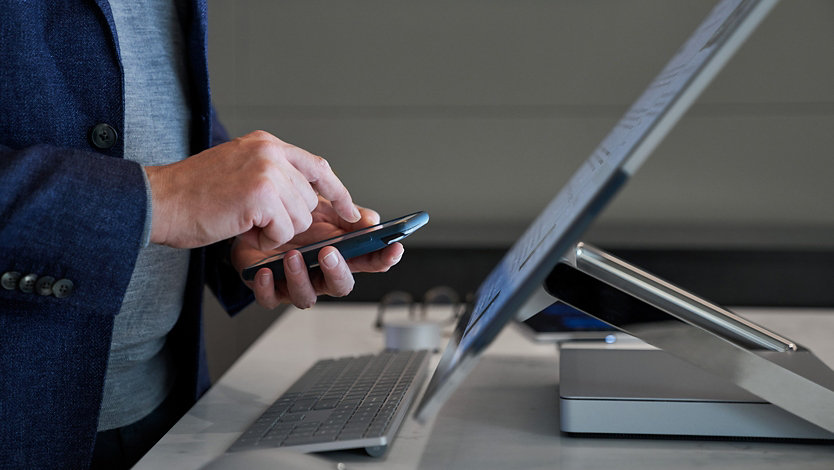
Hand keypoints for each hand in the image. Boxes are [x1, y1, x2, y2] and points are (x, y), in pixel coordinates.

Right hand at [144, 130, 360, 249]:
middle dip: (291, 221)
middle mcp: (270, 151)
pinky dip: (266, 239)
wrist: (156, 202)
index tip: (351, 212)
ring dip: (275, 231)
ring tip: (245, 221)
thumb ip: (275, 177)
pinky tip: (243, 228)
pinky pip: (285, 230)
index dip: (337, 192)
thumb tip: (313, 200)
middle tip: (256, 220)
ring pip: (300, 217)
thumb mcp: (239, 171)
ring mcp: (267, 171)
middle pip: (310, 198)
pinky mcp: (261, 194)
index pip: (318, 167)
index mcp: (266, 143)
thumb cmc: (192, 195)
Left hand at [231, 199, 404, 308]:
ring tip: (292, 256)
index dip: (384, 258)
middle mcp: (321, 273)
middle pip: (341, 286)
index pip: (370, 262)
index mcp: (340, 254)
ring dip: (301, 278)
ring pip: (306, 297)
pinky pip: (270, 299)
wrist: (253, 215)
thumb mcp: (321, 206)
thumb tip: (372, 221)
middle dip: (337, 272)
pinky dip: (268, 288)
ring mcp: (296, 283)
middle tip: (329, 252)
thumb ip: (346, 213)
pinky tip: (265, 271)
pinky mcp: (269, 288)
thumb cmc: (289, 214)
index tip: (394, 249)